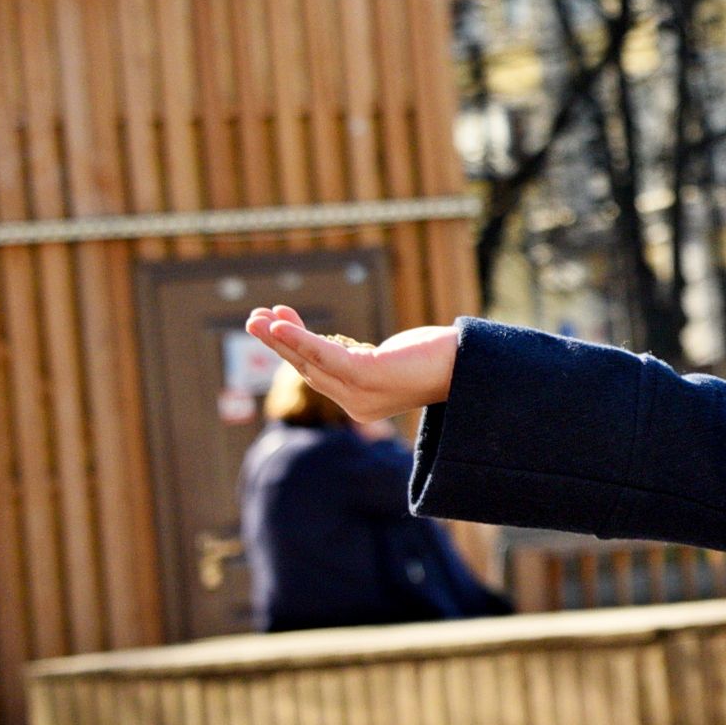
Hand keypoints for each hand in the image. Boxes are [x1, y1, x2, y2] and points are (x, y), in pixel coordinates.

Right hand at [243, 306, 458, 423]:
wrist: (473, 364)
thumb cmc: (436, 358)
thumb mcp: (391, 360)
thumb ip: (361, 359)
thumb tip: (334, 345)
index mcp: (360, 403)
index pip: (318, 375)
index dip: (293, 349)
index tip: (276, 323)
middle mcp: (358, 405)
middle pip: (307, 369)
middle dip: (277, 343)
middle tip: (253, 320)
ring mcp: (362, 394)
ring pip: (310, 362)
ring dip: (280, 338)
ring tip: (255, 319)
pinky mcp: (368, 377)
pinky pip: (325, 355)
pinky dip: (299, 338)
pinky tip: (279, 323)